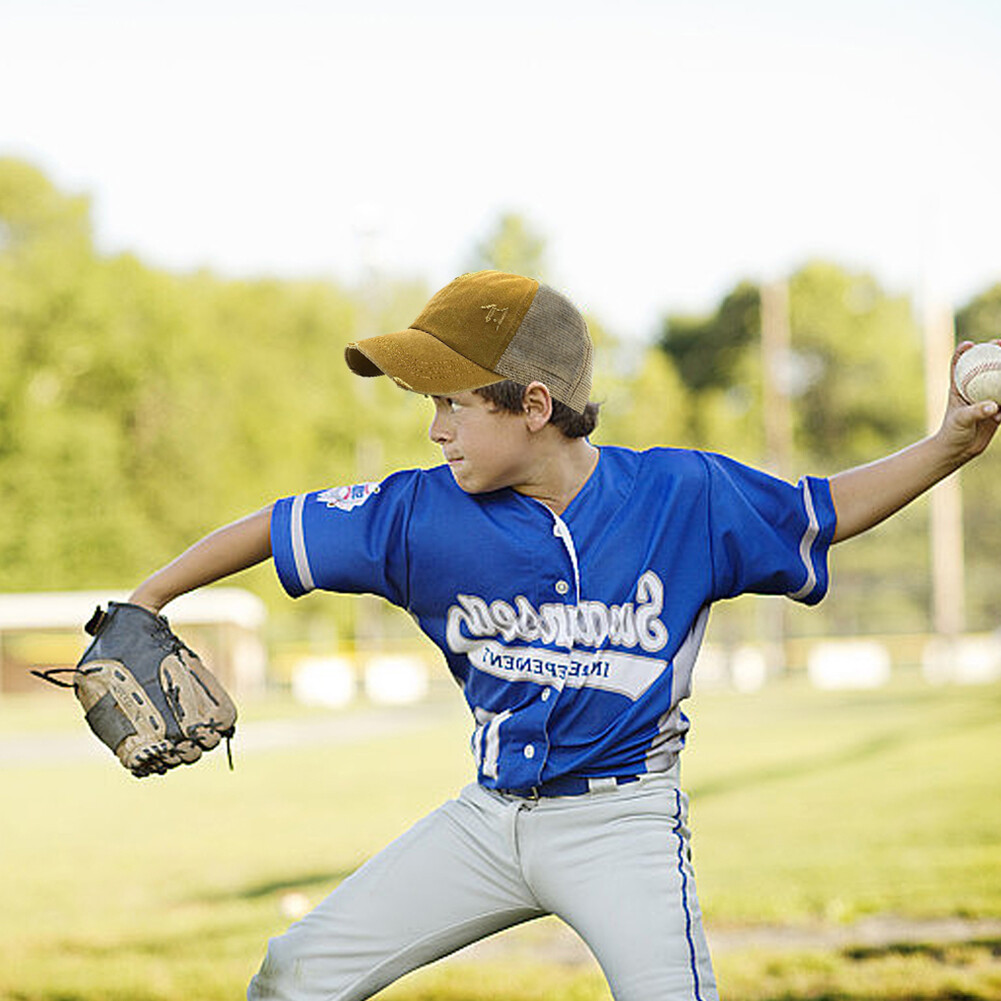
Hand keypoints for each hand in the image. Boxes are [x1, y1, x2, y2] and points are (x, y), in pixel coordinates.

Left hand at [936, 341, 1000, 462]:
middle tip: (999, 345)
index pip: (957, 365)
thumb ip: (976, 412)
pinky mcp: (997, 408)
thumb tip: (994, 406)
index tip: (970, 344)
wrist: (959, 450)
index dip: (962, 352)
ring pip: (998, 380)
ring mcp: (985, 397)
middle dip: (992, 353)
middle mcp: (972, 389)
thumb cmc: (953, 433)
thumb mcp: (961, 420)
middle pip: (982, 366)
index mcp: (958, 388)